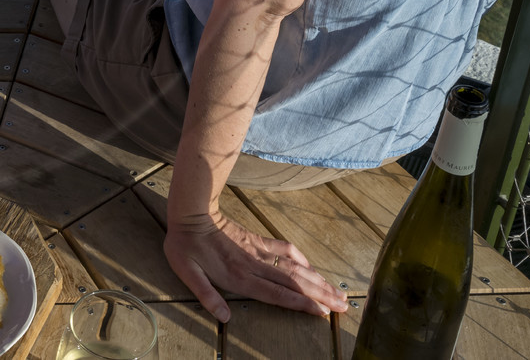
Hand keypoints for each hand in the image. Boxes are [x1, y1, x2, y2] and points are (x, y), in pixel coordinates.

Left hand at [162, 209, 347, 321]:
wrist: (190, 212)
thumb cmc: (185, 246)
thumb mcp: (188, 273)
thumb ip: (207, 296)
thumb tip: (225, 318)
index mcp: (240, 276)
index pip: (277, 294)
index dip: (302, 304)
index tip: (323, 313)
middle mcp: (255, 264)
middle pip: (294, 282)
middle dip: (321, 295)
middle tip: (344, 306)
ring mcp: (258, 250)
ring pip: (294, 267)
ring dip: (318, 280)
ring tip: (338, 291)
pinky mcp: (257, 239)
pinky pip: (285, 249)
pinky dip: (301, 259)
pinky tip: (312, 268)